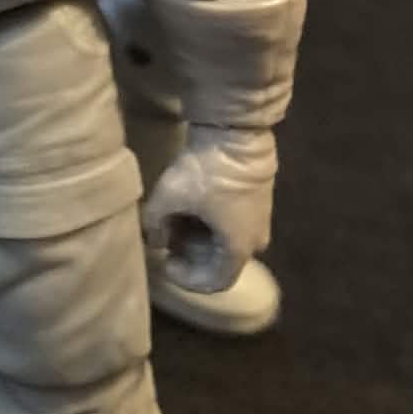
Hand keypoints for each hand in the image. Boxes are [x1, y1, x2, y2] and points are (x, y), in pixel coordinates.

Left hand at [143, 124, 276, 293]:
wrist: (236, 130)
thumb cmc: (206, 171)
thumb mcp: (168, 198)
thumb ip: (154, 226)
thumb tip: (154, 240)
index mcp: (238, 248)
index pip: (214, 283)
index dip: (185, 278)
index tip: (165, 261)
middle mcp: (254, 240)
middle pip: (216, 261)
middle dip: (187, 252)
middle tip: (165, 235)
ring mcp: (258, 219)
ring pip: (222, 241)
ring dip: (195, 235)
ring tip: (171, 217)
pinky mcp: (256, 200)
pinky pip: (229, 223)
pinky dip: (207, 221)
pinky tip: (187, 204)